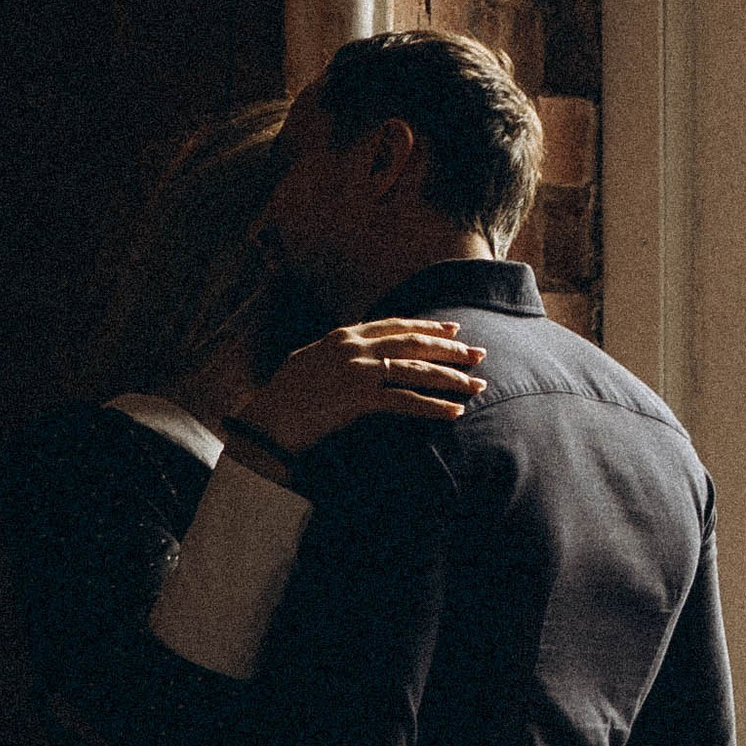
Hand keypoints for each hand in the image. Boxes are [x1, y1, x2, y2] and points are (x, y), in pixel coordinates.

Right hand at [248, 317, 486, 455]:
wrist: (267, 420)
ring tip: (477, 385)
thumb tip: (353, 354)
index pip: (396, 325)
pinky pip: (407, 400)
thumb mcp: (310, 362)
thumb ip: (336, 354)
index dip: (428, 326)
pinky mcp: (360, 398)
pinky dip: (434, 407)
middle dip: (451, 348)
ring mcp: (358, 370)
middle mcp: (355, 347)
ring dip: (452, 378)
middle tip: (479, 354)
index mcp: (344, 336)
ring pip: (417, 369)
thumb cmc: (285, 397)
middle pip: (415, 343)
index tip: (453, 327)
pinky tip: (455, 412)